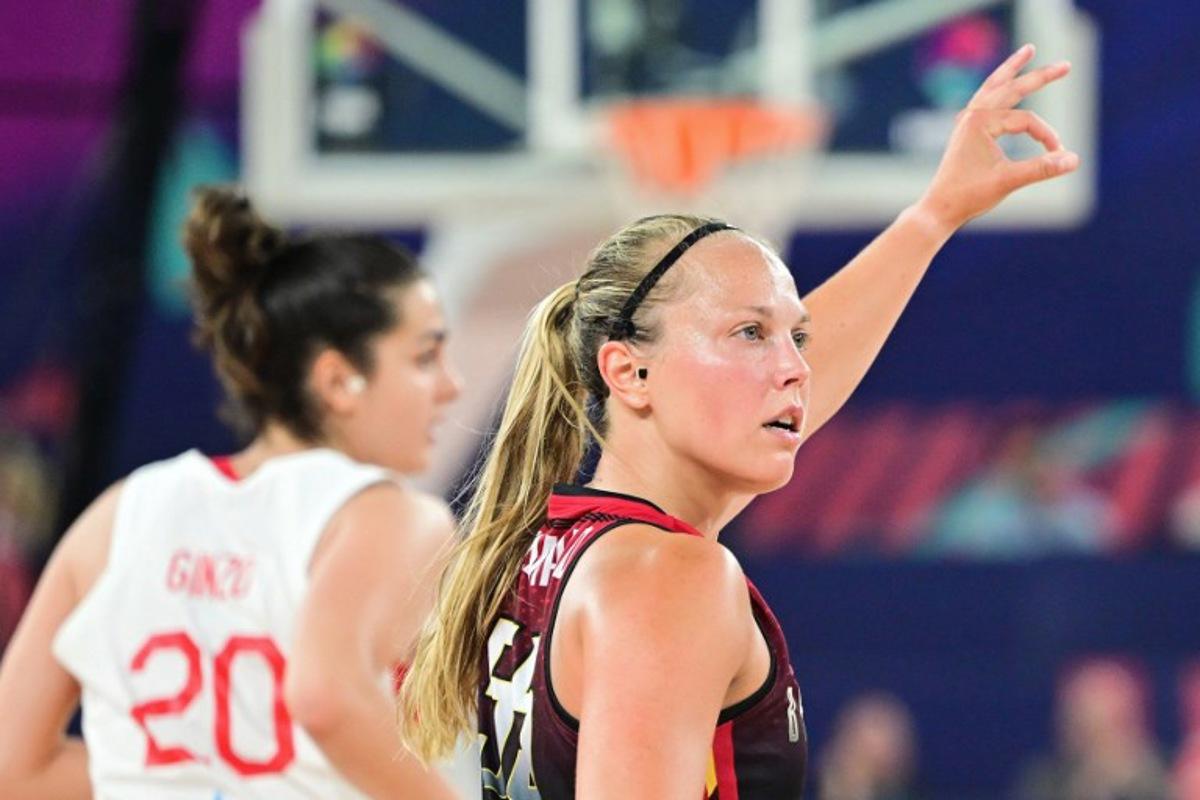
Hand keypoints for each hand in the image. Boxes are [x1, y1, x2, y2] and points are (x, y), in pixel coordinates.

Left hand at [917, 44, 1079, 231]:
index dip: (1046, 136)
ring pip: (994, 86)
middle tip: (1066, 66)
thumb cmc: (969, 195)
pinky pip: (984, 100)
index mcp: (979, 122)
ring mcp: (967, 121)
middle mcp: (972, 115)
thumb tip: (1074, 159)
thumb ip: (1041, 168)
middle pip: (1011, 88)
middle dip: (1039, 77)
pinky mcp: (966, 130)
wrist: (939, 208)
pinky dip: (997, 87)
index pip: (1025, 120)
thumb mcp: (1008, 181)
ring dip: (1012, 69)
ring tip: (1028, 50)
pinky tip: (1001, 84)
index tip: (1058, 154)